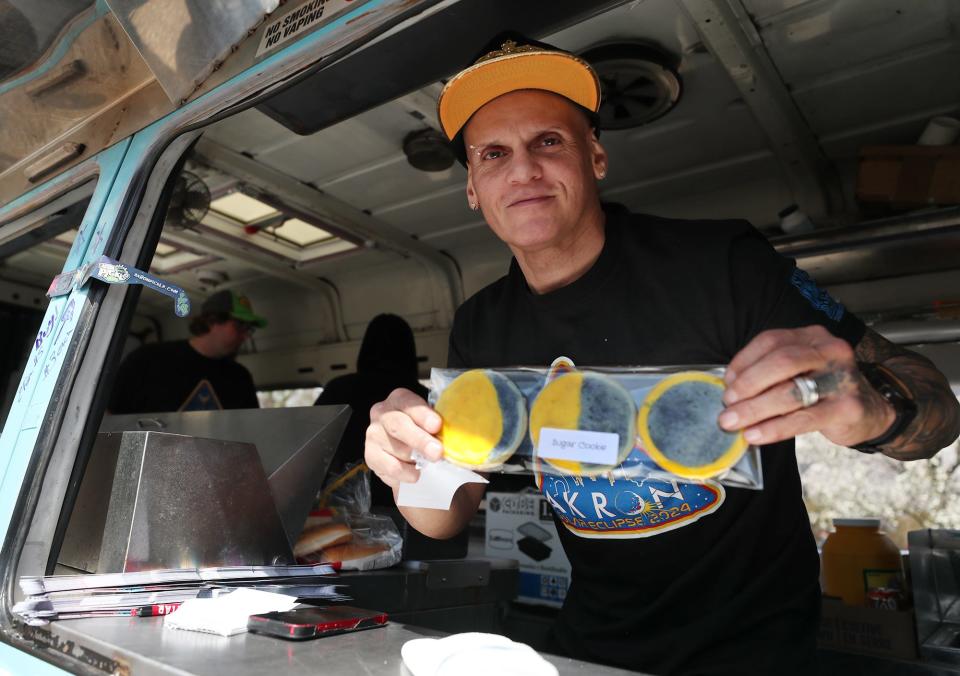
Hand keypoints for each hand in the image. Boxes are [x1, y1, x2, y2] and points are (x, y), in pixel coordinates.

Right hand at [365, 388, 443, 487]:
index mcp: (400, 399)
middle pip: (399, 426)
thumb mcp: (432, 423)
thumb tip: (453, 439)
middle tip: (437, 452)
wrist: (407, 451)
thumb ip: (438, 427)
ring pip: (397, 449)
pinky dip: (406, 473)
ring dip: (416, 460)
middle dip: (420, 440)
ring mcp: (374, 434)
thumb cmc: (424, 432)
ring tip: (429, 465)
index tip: (437, 426)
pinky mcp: (371, 456)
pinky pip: (391, 467)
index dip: (423, 415)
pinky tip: (416, 474)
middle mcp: (382, 413)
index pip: (409, 404)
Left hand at [717, 326, 894, 446]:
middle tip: (727, 403)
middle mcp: (831, 351)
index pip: (771, 341)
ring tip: (732, 421)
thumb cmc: (824, 390)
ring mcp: (842, 378)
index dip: (743, 361)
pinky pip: (802, 419)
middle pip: (780, 362)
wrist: (872, 411)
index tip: (726, 382)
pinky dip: (773, 428)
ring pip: (790, 392)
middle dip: (748, 385)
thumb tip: (729, 389)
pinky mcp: (847, 407)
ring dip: (754, 408)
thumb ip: (771, 372)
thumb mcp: (801, 370)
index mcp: (813, 337)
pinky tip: (754, 434)